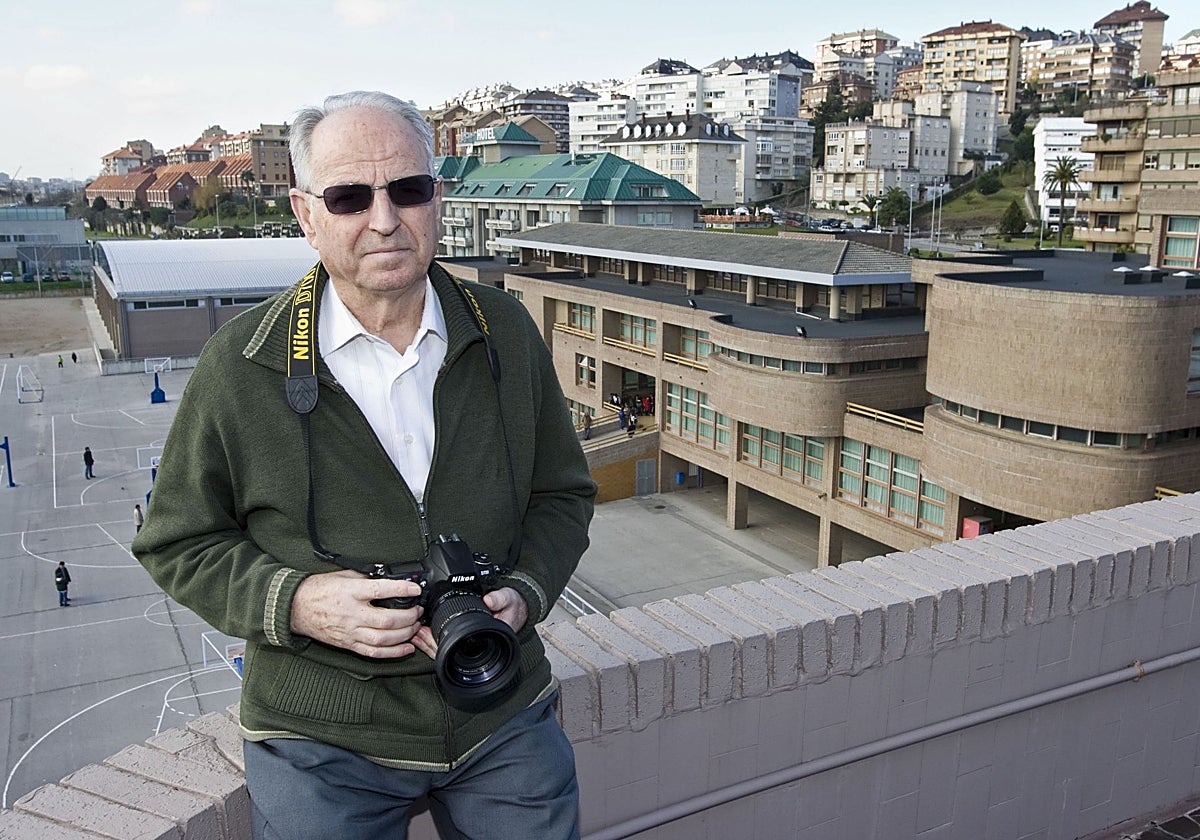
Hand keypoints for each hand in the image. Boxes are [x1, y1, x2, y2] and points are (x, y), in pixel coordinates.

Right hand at [290, 570, 423, 658]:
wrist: (296, 607)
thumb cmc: (318, 589)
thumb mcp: (343, 575)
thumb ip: (366, 577)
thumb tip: (389, 576)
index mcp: (350, 592)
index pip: (381, 590)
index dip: (402, 589)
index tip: (415, 589)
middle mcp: (352, 614)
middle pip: (387, 620)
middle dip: (408, 616)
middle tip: (417, 610)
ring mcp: (350, 632)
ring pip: (383, 639)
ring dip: (404, 634)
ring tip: (414, 626)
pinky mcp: (348, 644)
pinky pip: (373, 653)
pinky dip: (393, 652)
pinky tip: (406, 647)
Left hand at [410, 587, 527, 660]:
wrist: (518, 609)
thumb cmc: (513, 608)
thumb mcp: (509, 599)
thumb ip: (500, 599)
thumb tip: (489, 600)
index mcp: (485, 637)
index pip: (458, 646)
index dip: (440, 642)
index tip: (425, 632)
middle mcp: (475, 644)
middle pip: (447, 650)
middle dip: (428, 643)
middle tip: (415, 633)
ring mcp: (469, 642)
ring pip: (444, 648)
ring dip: (428, 642)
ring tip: (415, 633)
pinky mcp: (466, 637)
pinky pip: (446, 643)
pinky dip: (434, 639)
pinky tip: (423, 632)